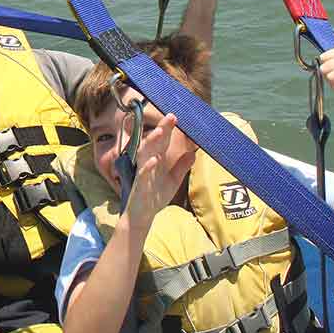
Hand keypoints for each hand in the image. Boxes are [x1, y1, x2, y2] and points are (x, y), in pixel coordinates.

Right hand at [124, 113, 196, 231]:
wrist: (142, 216)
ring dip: (152, 141)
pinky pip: (142, 174)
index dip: (169, 129)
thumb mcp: (173, 180)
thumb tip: (194, 153)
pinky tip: (154, 160)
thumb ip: (181, 166)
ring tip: (161, 131)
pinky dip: (148, 166)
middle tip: (171, 116)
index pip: (163, 141)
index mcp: (156, 160)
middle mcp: (147, 162)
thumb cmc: (155, 197)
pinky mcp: (139, 185)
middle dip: (162, 128)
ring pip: (145, 153)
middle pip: (154, 142)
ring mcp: (142, 173)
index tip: (178, 116)